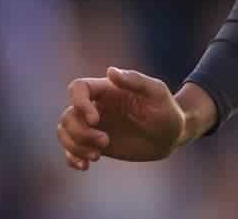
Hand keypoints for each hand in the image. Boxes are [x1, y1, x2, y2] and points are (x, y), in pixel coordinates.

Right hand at [57, 67, 184, 170]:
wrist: (173, 136)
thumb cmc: (168, 111)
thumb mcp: (157, 93)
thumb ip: (136, 81)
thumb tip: (110, 71)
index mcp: (109, 89)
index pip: (78, 88)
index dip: (79, 103)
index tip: (96, 120)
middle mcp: (98, 106)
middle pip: (68, 115)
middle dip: (81, 132)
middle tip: (106, 142)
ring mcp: (95, 126)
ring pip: (65, 132)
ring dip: (75, 146)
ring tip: (96, 156)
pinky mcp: (95, 143)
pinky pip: (71, 149)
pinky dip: (71, 158)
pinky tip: (85, 166)